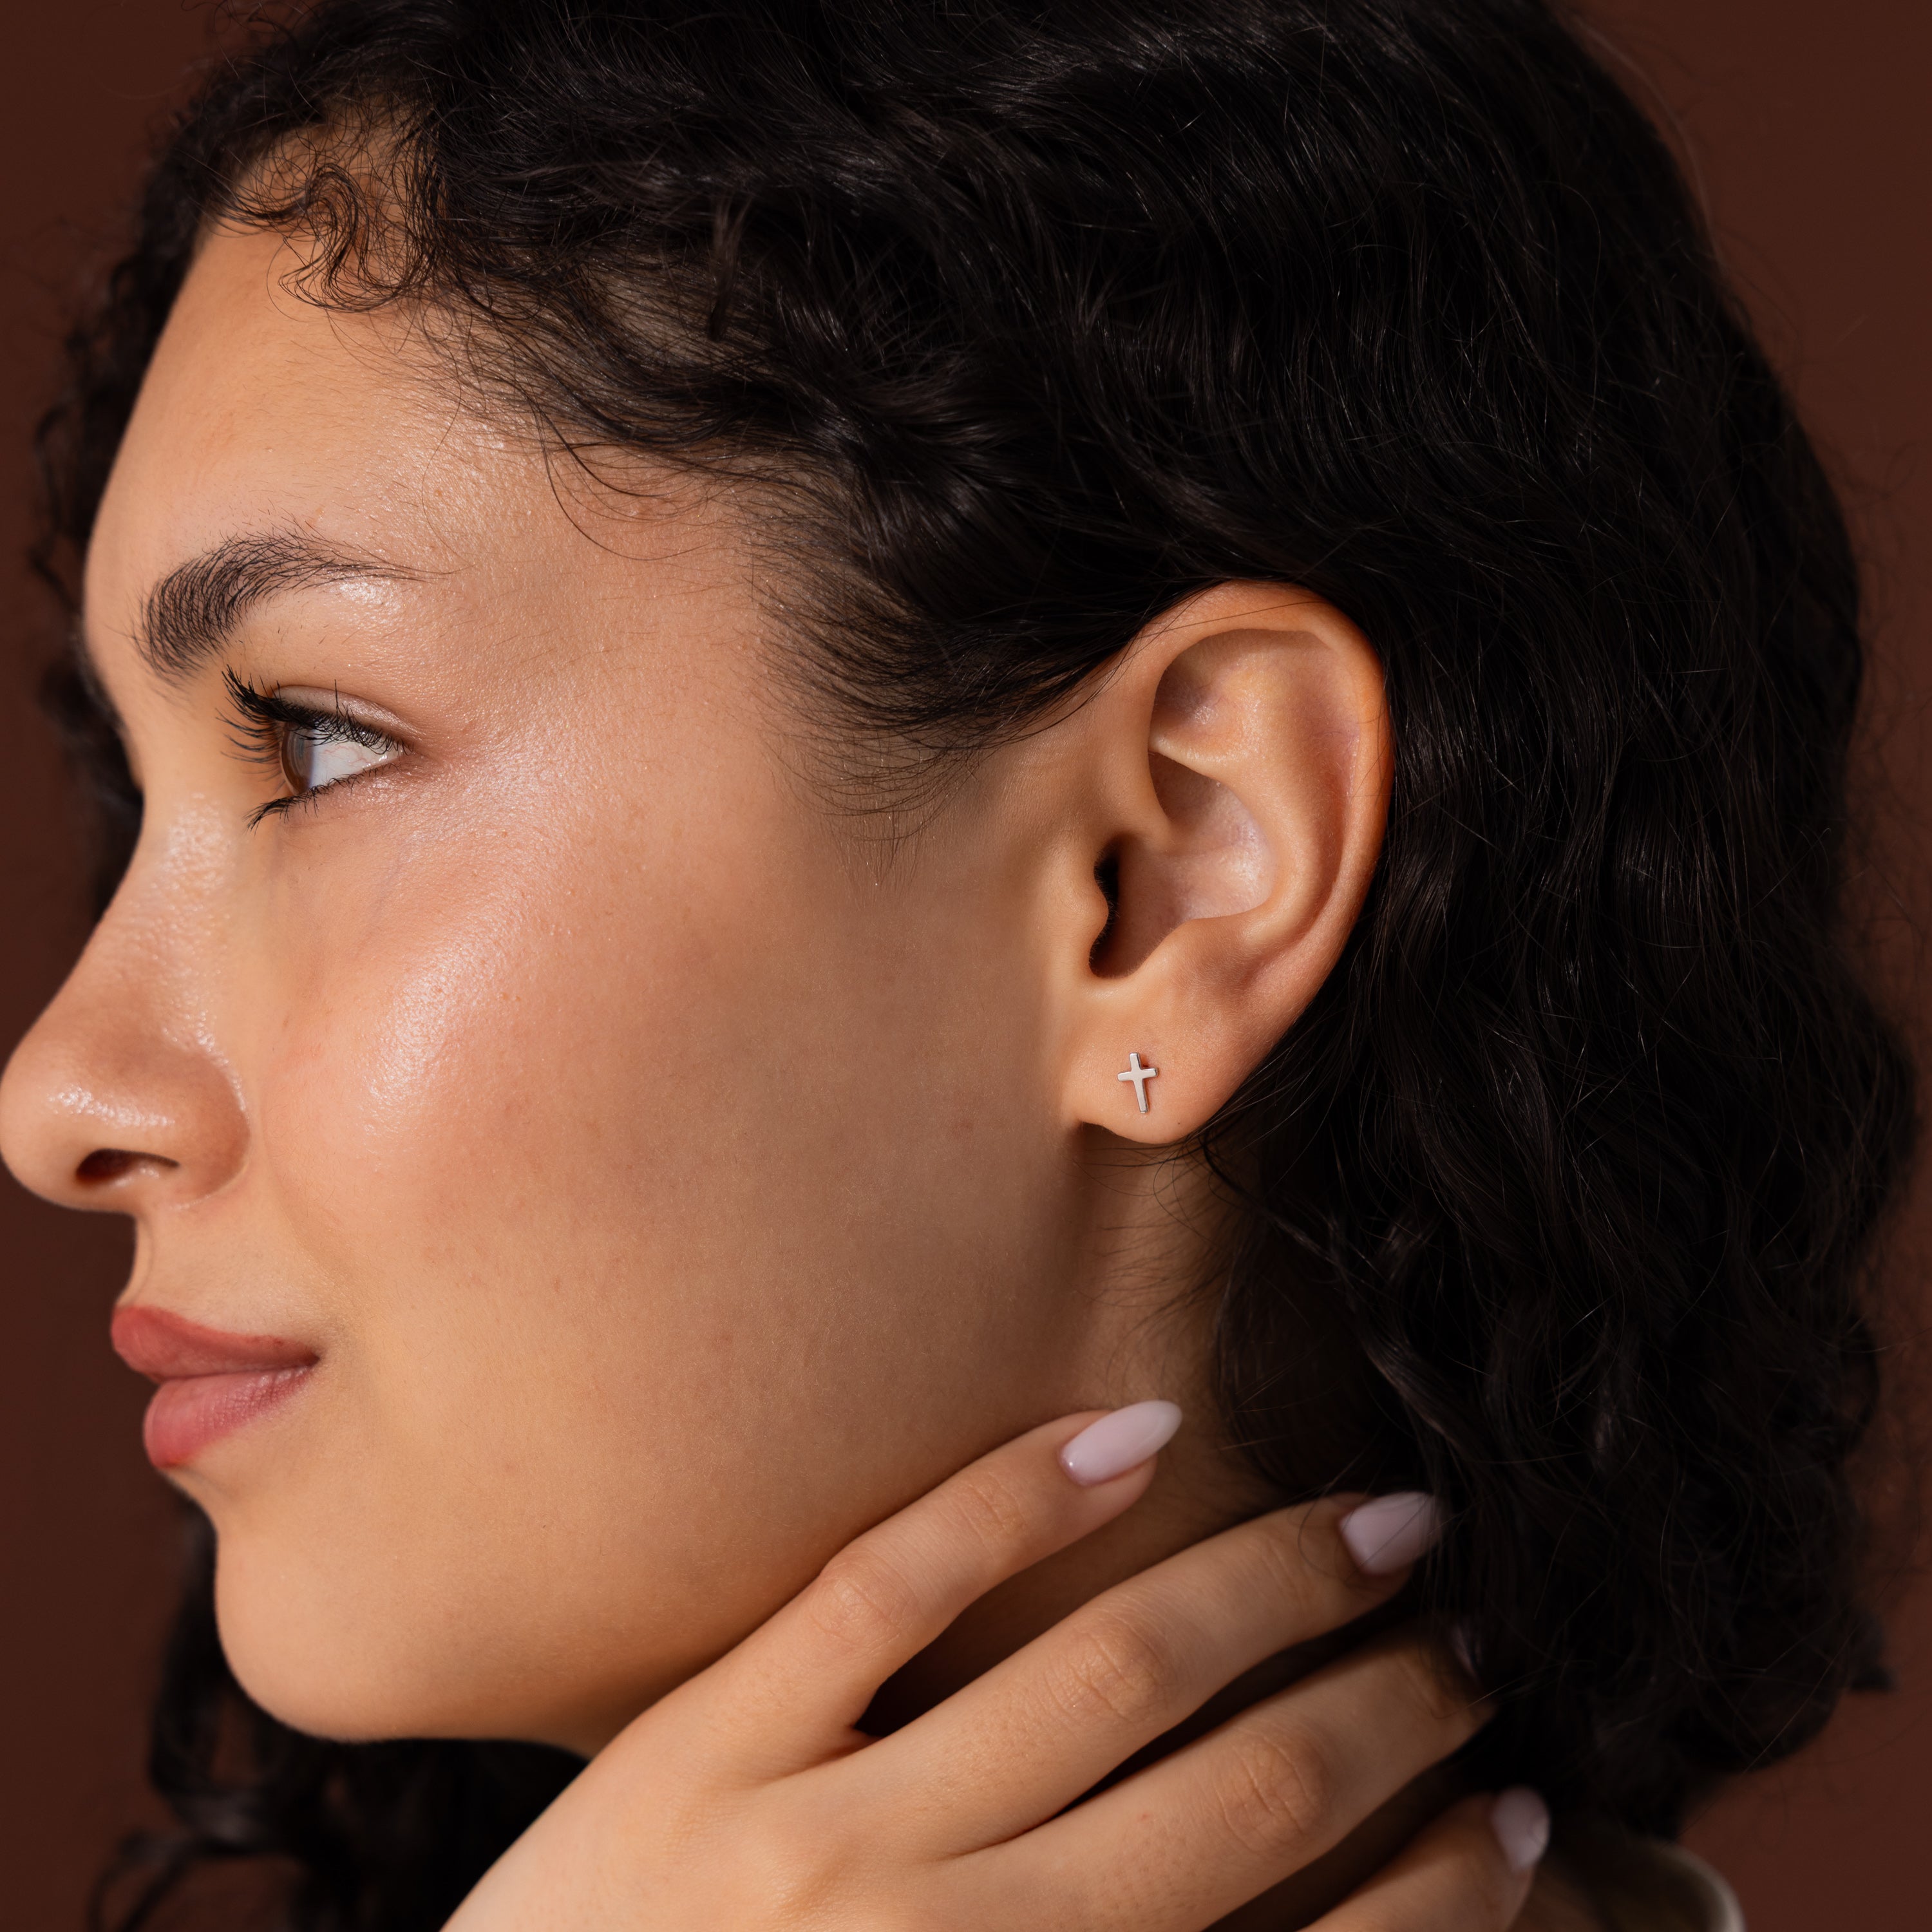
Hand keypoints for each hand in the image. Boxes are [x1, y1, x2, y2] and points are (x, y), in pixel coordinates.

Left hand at [445, 1405, 1544, 1930]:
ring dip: (1272, 1588)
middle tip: (1484, 1636)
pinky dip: (1018, 1502)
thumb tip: (1269, 1927)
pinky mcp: (701, 1752)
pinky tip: (1136, 1433)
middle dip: (1392, 1708)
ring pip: (1104, 1675)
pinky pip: (885, 1592)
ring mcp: (821, 1844)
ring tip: (1383, 1527)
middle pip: (1239, 1794)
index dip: (1447, 1892)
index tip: (1531, 1813)